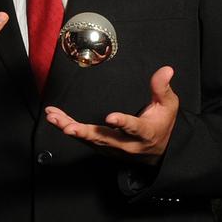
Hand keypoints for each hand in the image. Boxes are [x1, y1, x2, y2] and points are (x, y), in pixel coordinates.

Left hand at [44, 65, 178, 163]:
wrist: (158, 152)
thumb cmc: (162, 124)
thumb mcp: (168, 106)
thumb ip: (162, 88)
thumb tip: (165, 70)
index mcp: (145, 133)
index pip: (134, 128)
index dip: (123, 123)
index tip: (111, 118)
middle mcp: (127, 144)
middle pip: (104, 139)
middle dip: (84, 133)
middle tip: (67, 127)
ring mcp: (113, 148)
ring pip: (89, 139)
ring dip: (69, 128)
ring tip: (53, 118)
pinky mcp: (102, 148)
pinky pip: (83, 139)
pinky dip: (68, 128)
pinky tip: (55, 118)